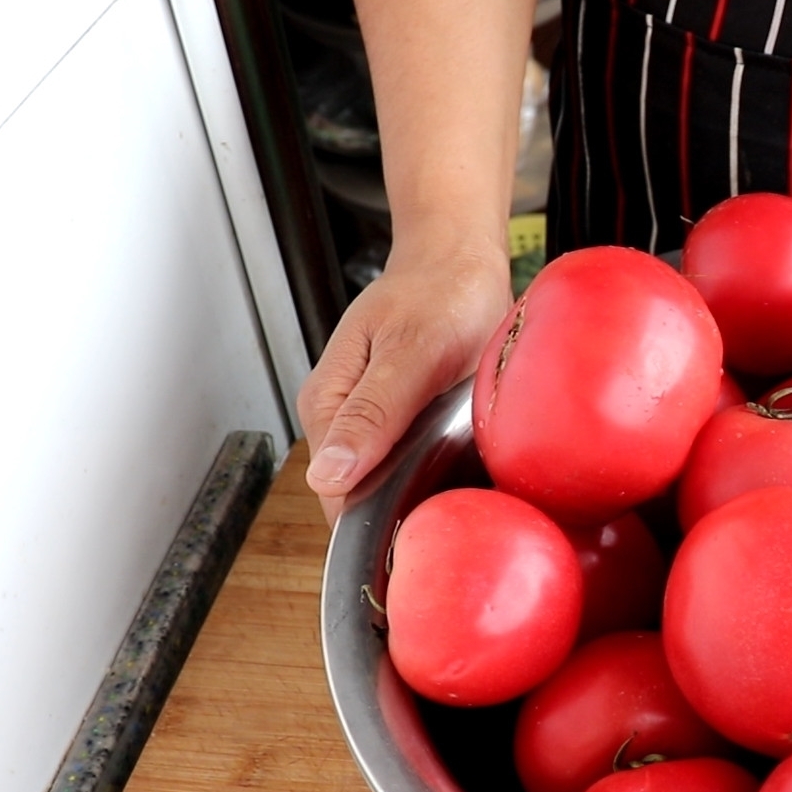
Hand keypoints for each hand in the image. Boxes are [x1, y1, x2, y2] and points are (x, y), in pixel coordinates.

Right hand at [299, 247, 511, 522]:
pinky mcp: (397, 422)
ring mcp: (369, 423)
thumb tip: (328, 476)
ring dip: (424, 491)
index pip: (336, 495)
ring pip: (388, 484)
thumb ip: (371, 413)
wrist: (459, 263)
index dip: (378, 520)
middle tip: (458, 498)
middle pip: (362, 495)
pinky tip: (465, 465)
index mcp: (326, 405)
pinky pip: (410, 466)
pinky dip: (438, 471)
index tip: (425, 527)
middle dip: (406, 507)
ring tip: (465, 479)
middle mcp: (340, 420)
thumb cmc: (438, 295)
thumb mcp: (411, 350)